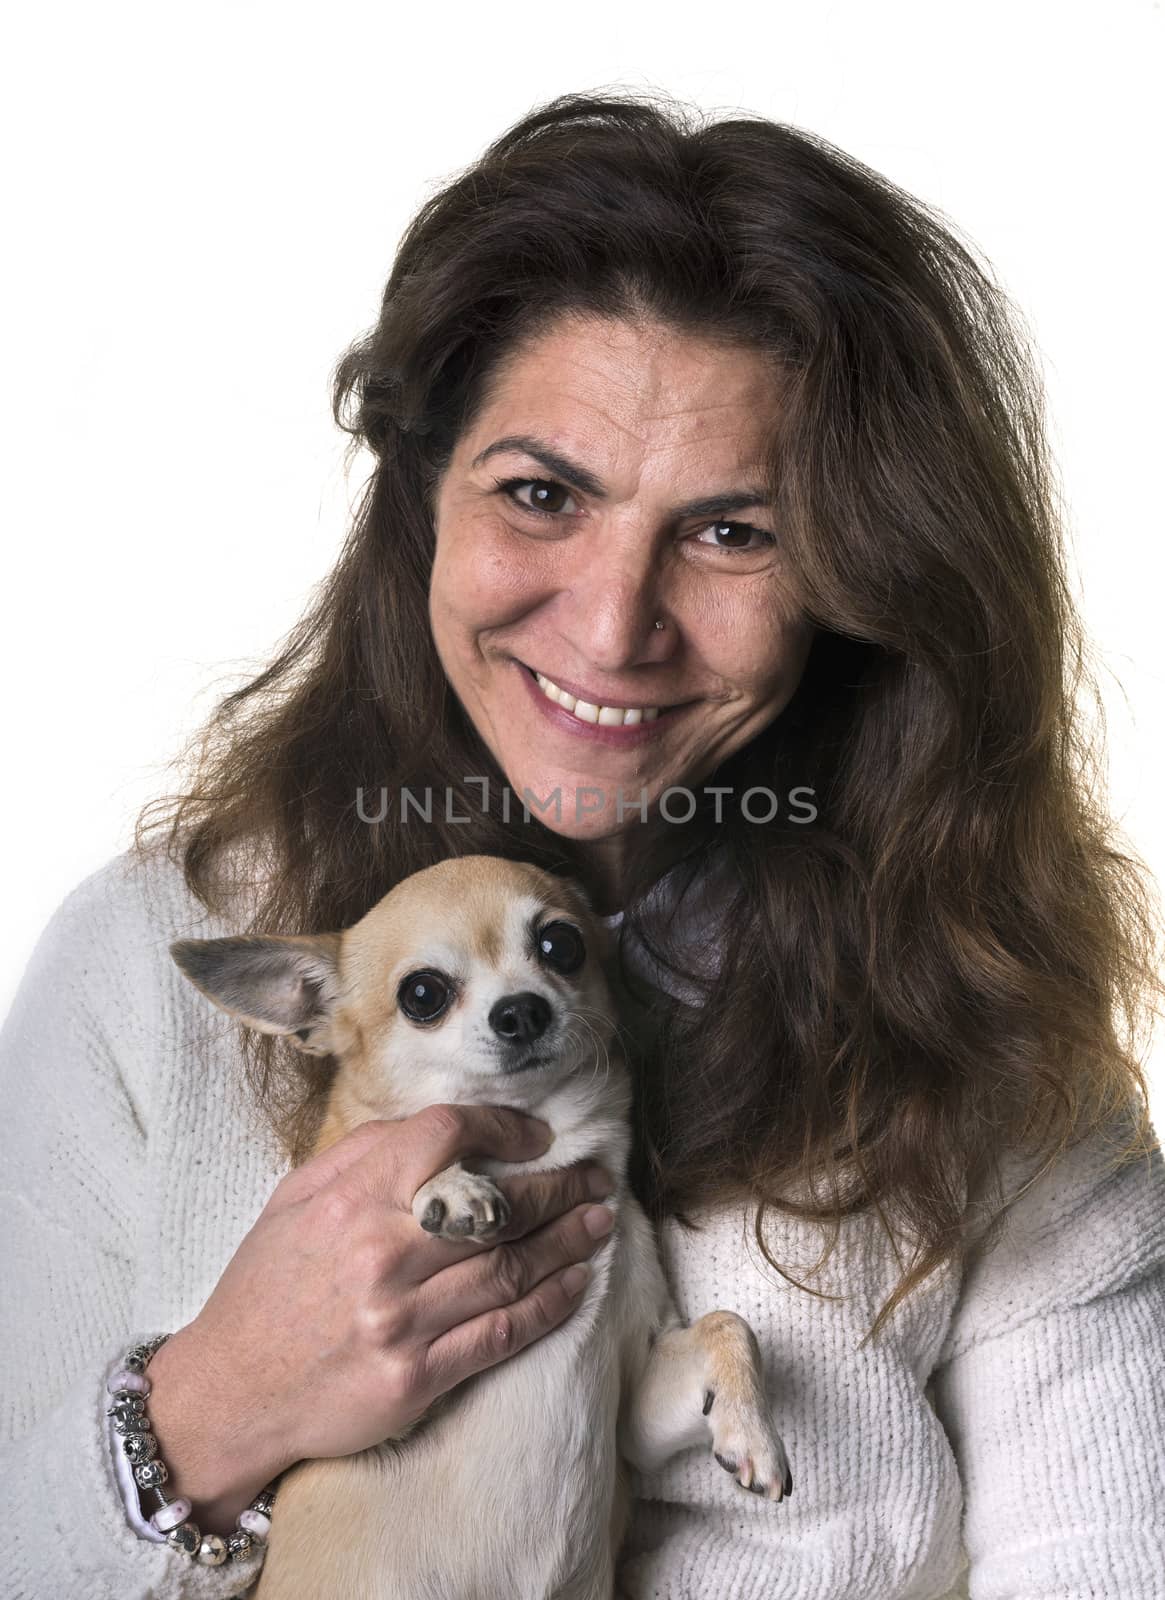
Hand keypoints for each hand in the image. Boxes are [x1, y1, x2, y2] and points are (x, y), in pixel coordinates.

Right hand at [146, 1104, 615, 1524]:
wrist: (229, 1392)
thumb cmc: (265, 1287)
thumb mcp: (294, 1198)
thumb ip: (362, 1154)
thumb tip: (437, 1128)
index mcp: (353, 1200)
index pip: (448, 1137)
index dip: (504, 1127)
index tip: (539, 1134)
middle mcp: (383, 1255)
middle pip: (499, 1207)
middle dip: (559, 1187)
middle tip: (596, 1176)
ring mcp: (403, 1320)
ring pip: (511, 1269)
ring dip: (567, 1243)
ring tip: (599, 1221)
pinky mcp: (417, 1378)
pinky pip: (501, 1334)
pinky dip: (548, 1306)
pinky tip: (576, 1284)